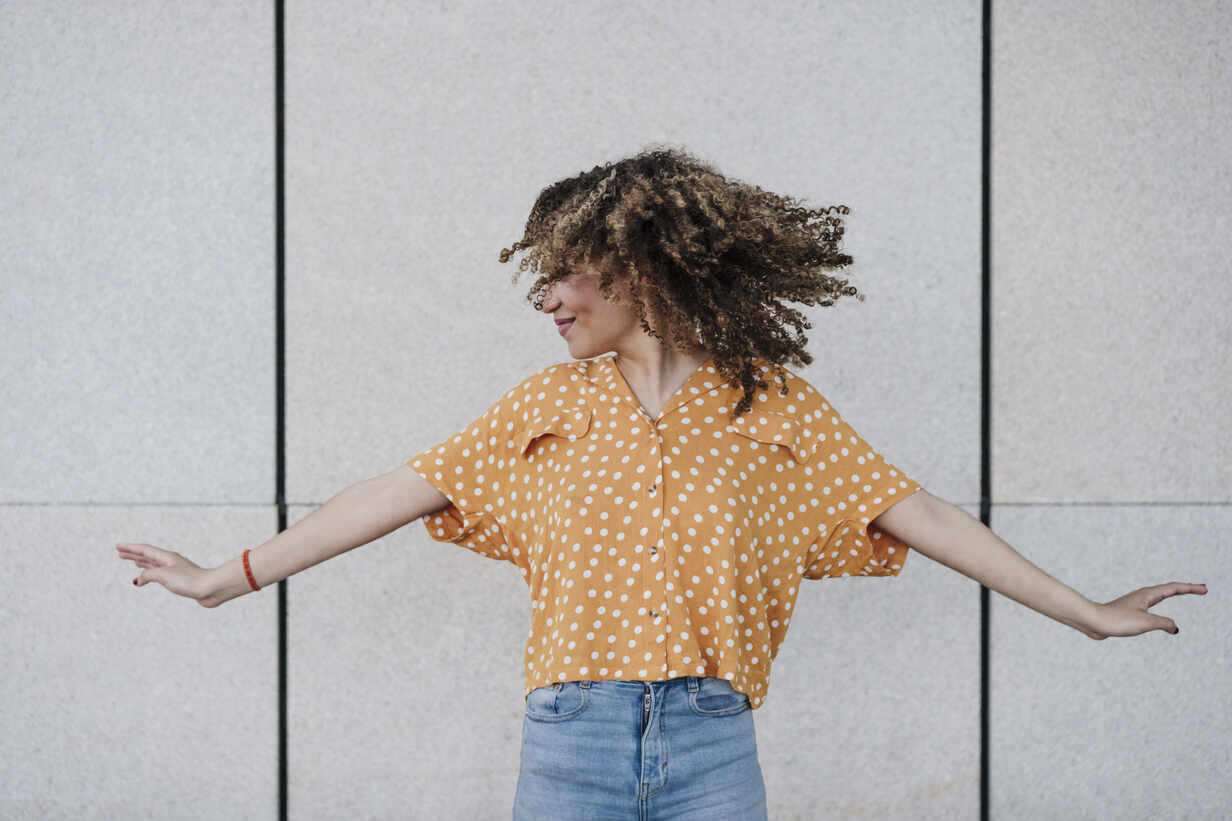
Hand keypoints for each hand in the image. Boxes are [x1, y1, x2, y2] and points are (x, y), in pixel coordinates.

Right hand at [116, 543, 217, 607]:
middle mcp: (170, 561)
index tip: (118, 546)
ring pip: (154, 564)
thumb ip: (148, 575)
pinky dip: (150, 574)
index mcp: (166, 557)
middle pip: (148, 555)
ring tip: (133, 561)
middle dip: (134, 554)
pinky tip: (148, 577)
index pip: (144, 550)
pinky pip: (159, 574)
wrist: (210, 588)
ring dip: (142, 562)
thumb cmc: (190, 580)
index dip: (130, 548)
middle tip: (120, 553)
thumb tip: (138, 580)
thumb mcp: (164, 575)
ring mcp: (174, 570)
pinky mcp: (179, 580)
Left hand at [1082, 582, 1207, 639]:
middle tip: (1201, 589)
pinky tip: (1160, 611)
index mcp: (1147, 595)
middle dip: (1186, 588)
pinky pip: (1152, 607)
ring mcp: (1136, 603)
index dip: (1190, 588)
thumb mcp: (1146, 622)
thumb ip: (1164, 624)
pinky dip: (1163, 605)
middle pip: (1169, 589)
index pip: (1174, 588)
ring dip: (1174, 593)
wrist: (1093, 622)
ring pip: (1160, 596)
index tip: (1204, 589)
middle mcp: (1143, 596)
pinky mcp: (1130, 612)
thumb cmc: (1116, 620)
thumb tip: (1175, 628)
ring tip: (1184, 591)